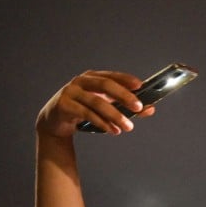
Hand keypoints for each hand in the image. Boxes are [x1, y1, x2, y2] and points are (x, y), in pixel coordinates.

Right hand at [36, 70, 155, 137]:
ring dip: (115, 115)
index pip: (111, 76)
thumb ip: (126, 107)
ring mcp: (71, 92)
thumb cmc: (83, 110)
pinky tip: (113, 130)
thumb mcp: (105, 107)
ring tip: (128, 127)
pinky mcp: (64, 105)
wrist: (55, 121)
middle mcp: (81, 82)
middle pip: (105, 85)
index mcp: (92, 78)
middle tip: (138, 107)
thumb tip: (150, 108)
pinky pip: (86, 113)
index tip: (140, 86)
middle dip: (124, 96)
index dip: (126, 79)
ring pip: (97, 102)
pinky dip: (102, 123)